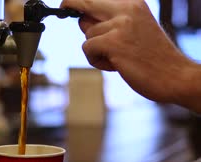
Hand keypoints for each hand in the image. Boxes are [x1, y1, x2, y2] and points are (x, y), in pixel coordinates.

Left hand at [60, 0, 199, 105]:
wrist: (175, 76)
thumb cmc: (153, 58)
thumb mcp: (134, 31)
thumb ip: (110, 24)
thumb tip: (82, 20)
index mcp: (133, 4)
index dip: (78, 0)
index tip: (66, 3)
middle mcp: (127, 9)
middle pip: (87, 2)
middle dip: (71, 5)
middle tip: (63, 7)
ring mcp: (120, 25)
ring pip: (87, 34)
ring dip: (96, 50)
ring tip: (117, 58)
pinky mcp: (114, 43)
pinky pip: (87, 49)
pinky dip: (96, 60)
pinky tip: (115, 66)